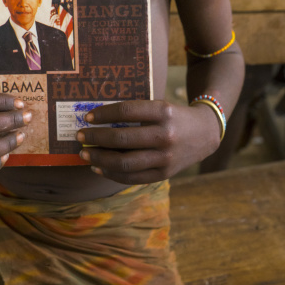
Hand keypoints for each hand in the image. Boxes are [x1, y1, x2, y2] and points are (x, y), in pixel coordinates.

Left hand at [76, 99, 219, 183]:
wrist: (205, 133)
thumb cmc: (173, 116)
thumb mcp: (159, 106)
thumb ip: (135, 113)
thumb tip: (98, 120)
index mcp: (162, 112)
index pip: (126, 112)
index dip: (103, 114)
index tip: (87, 117)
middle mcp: (164, 135)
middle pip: (121, 138)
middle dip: (95, 137)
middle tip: (80, 136)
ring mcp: (165, 158)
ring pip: (124, 162)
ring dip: (99, 158)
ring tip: (85, 154)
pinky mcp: (164, 174)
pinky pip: (133, 177)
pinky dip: (112, 174)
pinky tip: (99, 168)